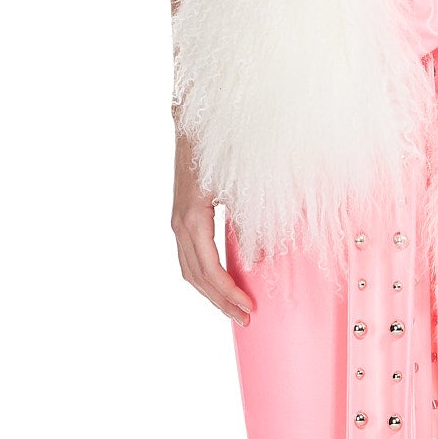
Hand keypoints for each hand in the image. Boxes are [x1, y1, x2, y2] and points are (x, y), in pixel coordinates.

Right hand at [171, 123, 253, 325]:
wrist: (196, 121)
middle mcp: (180, 223)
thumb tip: (259, 257)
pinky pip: (190, 255)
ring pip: (189, 269)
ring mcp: (178, 220)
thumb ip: (249, 223)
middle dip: (220, 300)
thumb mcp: (240, 186)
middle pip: (196, 276)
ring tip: (234, 306)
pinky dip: (204, 274)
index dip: (228, 293)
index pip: (209, 269)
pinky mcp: (184, 215)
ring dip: (211, 291)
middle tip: (244, 318)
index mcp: (192, 219)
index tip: (247, 309)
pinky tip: (222, 279)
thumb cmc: (220, 149)